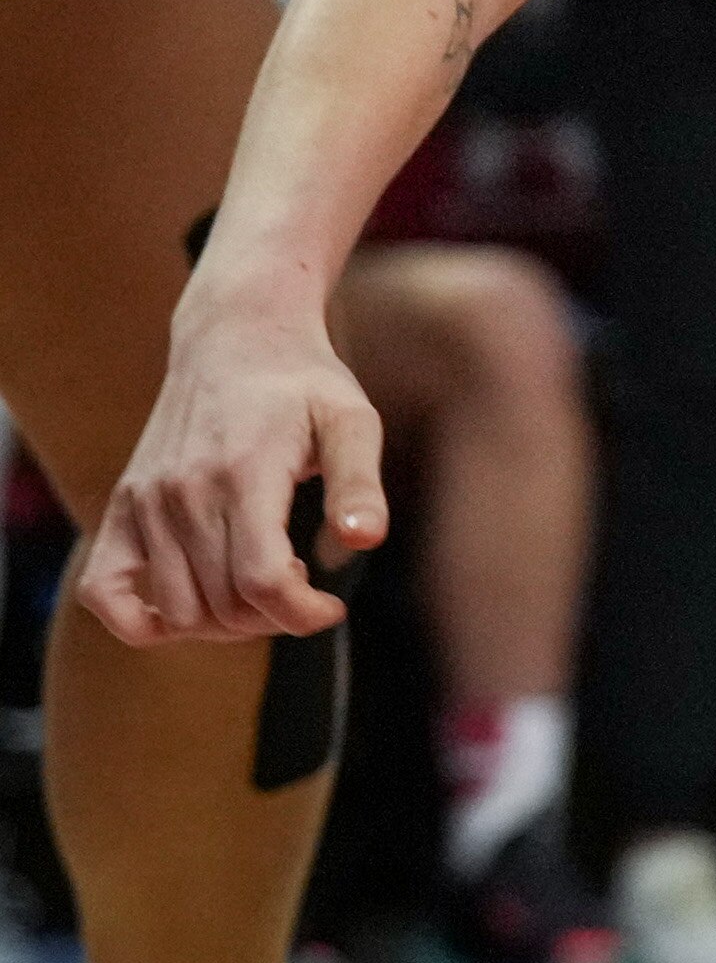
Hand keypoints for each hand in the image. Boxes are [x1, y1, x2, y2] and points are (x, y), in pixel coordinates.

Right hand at [77, 298, 388, 648]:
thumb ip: (360, 483)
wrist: (235, 337)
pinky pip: (101, 590)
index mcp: (244, 473)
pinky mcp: (122, 505)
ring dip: (224, 624)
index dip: (302, 613)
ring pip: (176, 609)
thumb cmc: (303, 383)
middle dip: (273, 618)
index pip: (262, 581)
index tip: (331, 607)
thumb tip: (366, 541)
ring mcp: (144, 501)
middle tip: (302, 591)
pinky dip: (138, 620)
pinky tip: (185, 613)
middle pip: (223, 604)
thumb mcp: (352, 420)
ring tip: (261, 587)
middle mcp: (183, 492)